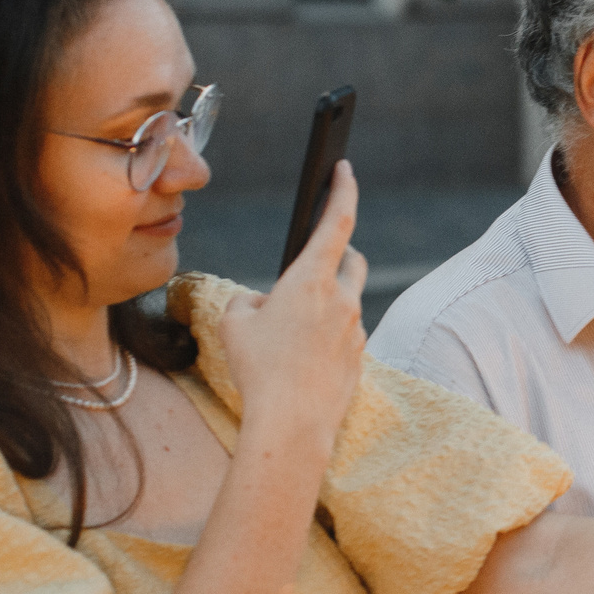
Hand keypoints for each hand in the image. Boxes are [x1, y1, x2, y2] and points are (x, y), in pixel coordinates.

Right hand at [216, 161, 368, 451]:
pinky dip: (326, 334)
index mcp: (312, 279)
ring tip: (291, 326)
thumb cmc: (258, 370)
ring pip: (348, 300)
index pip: (337, 221)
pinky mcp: (359, 357)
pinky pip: (345, 334)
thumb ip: (249, 301)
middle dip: (337, 252)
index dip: (343, 190)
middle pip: (351, 259)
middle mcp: (342, 298)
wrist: (292, 425)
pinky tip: (302, 358)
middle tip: (313, 261)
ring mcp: (356, 329)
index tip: (344, 168)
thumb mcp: (234, 324)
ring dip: (326, 301)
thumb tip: (266, 305)